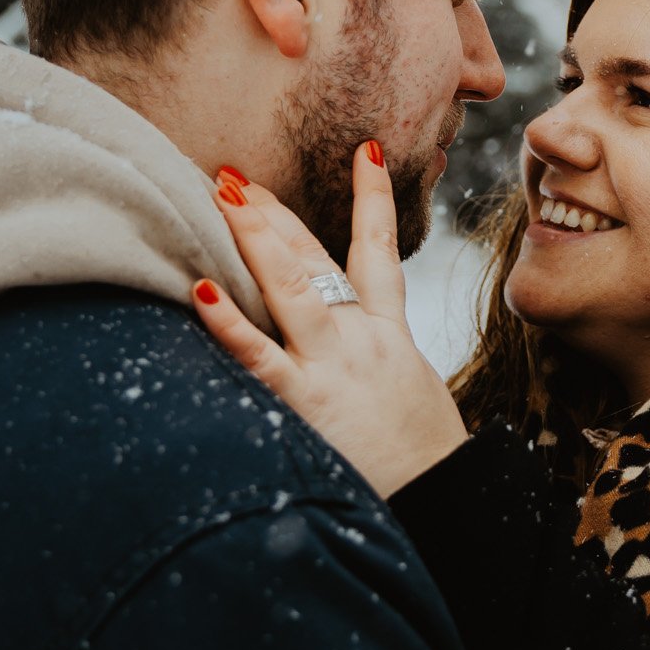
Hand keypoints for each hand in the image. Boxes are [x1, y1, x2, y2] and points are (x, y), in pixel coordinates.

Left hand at [193, 146, 468, 498]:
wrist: (448, 501)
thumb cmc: (428, 462)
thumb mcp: (413, 398)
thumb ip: (383, 369)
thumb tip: (360, 360)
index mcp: (390, 336)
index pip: (379, 252)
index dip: (372, 198)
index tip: (364, 149)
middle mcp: (360, 339)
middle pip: (316, 259)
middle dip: (277, 214)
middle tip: (236, 176)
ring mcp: (333, 366)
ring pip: (291, 287)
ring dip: (256, 236)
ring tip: (225, 195)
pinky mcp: (307, 403)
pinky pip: (261, 358)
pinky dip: (231, 324)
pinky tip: (201, 290)